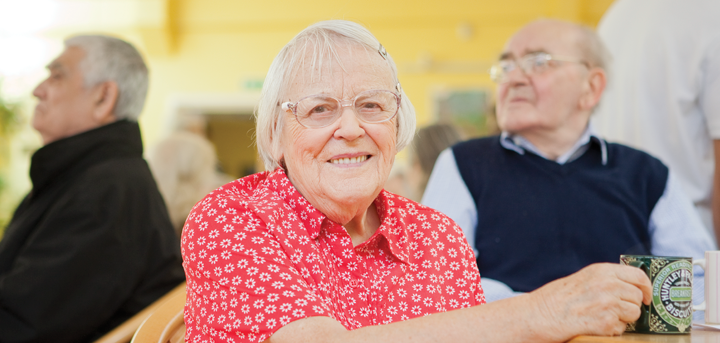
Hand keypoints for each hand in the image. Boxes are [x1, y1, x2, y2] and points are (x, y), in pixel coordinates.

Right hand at [527, 263, 651, 341]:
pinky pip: (622, 329)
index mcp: (601, 271)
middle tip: (615, 310)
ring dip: (622, 319)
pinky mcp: (605, 323)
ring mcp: (607, 304)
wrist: (539, 315)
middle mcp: (607, 285)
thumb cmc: (557, 299)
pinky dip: (611, 330)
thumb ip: (606, 279)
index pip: (638, 276)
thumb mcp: (583, 279)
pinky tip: (595, 326)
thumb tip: (632, 288)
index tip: (646, 296)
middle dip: (630, 306)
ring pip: (633, 314)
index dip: (646, 288)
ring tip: (602, 318)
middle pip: (637, 297)